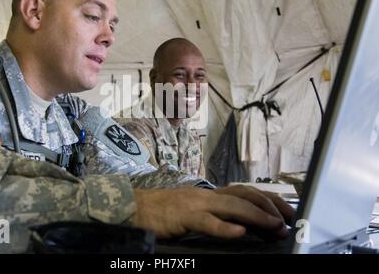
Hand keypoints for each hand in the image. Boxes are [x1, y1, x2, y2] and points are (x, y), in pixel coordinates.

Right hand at [132, 185, 295, 240]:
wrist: (136, 206)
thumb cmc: (166, 210)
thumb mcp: (196, 209)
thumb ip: (218, 213)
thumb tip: (245, 225)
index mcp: (212, 194)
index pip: (247, 191)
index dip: (269, 199)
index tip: (287, 211)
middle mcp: (208, 195)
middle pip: (244, 194)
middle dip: (269, 206)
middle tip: (288, 221)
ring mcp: (196, 204)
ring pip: (231, 205)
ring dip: (255, 216)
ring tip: (274, 226)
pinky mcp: (182, 216)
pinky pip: (205, 222)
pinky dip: (223, 228)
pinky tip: (238, 234)